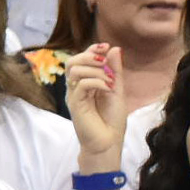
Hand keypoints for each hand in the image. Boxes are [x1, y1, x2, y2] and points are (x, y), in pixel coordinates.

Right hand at [63, 43, 126, 157]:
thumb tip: (114, 48)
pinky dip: (97, 82)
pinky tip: (108, 89)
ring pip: (75, 70)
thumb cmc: (112, 120)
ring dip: (96, 70)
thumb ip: (114, 70)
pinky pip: (82, 84)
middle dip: (89, 56)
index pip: (81, 59)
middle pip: (72, 61)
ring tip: (109, 81)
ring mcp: (74, 95)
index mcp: (85, 83)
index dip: (92, 49)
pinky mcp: (75, 104)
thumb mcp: (117, 90)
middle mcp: (76, 87)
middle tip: (104, 62)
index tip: (106, 46)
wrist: (108, 143)